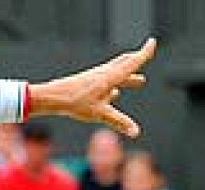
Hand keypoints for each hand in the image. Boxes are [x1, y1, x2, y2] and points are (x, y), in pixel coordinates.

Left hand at [34, 38, 155, 136]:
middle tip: (146, 56)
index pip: (132, 62)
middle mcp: (104, 74)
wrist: (52, 97)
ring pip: (116, 73)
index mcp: (110, 77)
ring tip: (138, 81)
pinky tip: (113, 94)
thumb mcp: (99, 113)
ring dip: (128, 75)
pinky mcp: (87, 83)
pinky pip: (105, 81)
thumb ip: (119, 122)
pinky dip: (115, 84)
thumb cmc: (74, 102)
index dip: (144, 53)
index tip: (152, 42)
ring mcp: (95, 77)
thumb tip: (136, 132)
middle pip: (124, 64)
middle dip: (137, 62)